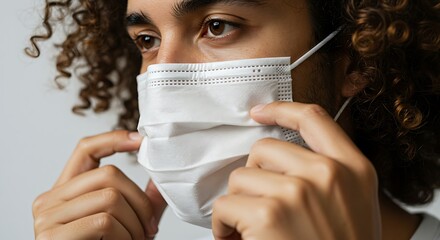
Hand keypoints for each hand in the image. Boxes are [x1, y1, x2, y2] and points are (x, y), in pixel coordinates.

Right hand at [32, 130, 166, 239]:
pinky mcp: (53, 237)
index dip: (114, 139)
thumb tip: (162, 181)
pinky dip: (124, 236)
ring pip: (110, 197)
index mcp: (65, 191)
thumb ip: (139, 202)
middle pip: (109, 174)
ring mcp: (48, 218)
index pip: (85, 149)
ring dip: (135, 223)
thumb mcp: (123, 223)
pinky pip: (104, 221)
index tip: (142, 140)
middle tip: (150, 227)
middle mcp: (50, 200)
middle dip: (140, 201)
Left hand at [212, 102, 380, 239]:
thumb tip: (282, 162)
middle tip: (257, 204)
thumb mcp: (352, 205)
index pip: (313, 118)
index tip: (259, 112)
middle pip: (264, 149)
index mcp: (352, 168)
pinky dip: (222, 224)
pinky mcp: (269, 213)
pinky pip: (225, 204)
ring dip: (237, 203)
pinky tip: (234, 238)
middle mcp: (327, 174)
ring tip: (247, 227)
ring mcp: (297, 191)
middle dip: (253, 176)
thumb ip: (328, 175)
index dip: (281, 109)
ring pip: (240, 176)